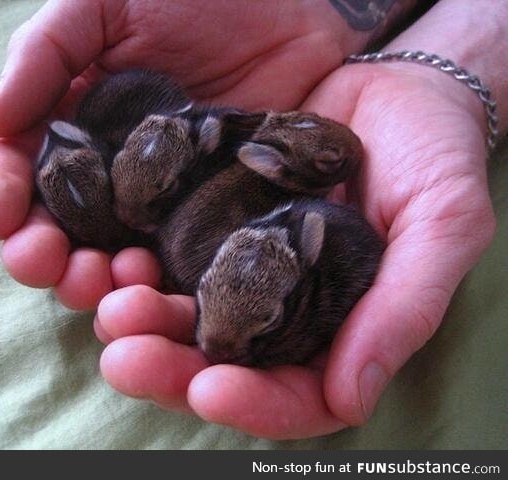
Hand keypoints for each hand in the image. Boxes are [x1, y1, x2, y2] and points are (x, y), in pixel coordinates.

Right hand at [0, 0, 365, 308]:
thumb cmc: (195, 1)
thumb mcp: (105, 6)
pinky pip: (186, 270)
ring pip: (119, 265)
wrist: (293, 11)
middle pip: (65, 236)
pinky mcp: (217, 224)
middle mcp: (117, 180)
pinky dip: (166, 291)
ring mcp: (169, 209)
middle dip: (45, 258)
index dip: (0, 202)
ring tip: (105, 278)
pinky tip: (157, 289)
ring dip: (99, 285)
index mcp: (79, 132)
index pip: (24, 178)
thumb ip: (45, 54)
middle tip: (47, 262)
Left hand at [96, 60, 495, 437]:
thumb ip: (404, 308)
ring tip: (112, 307)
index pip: (296, 393)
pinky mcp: (212, 223)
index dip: (255, 404)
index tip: (211, 391)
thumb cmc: (433, 156)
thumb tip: (352, 397)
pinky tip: (118, 257)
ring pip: (184, 317)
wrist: (395, 91)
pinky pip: (168, 254)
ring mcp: (242, 267)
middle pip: (223, 364)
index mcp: (338, 326)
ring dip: (142, 323)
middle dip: (172, 370)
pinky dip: (139, 264)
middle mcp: (283, 308)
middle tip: (126, 359)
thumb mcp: (442, 226)